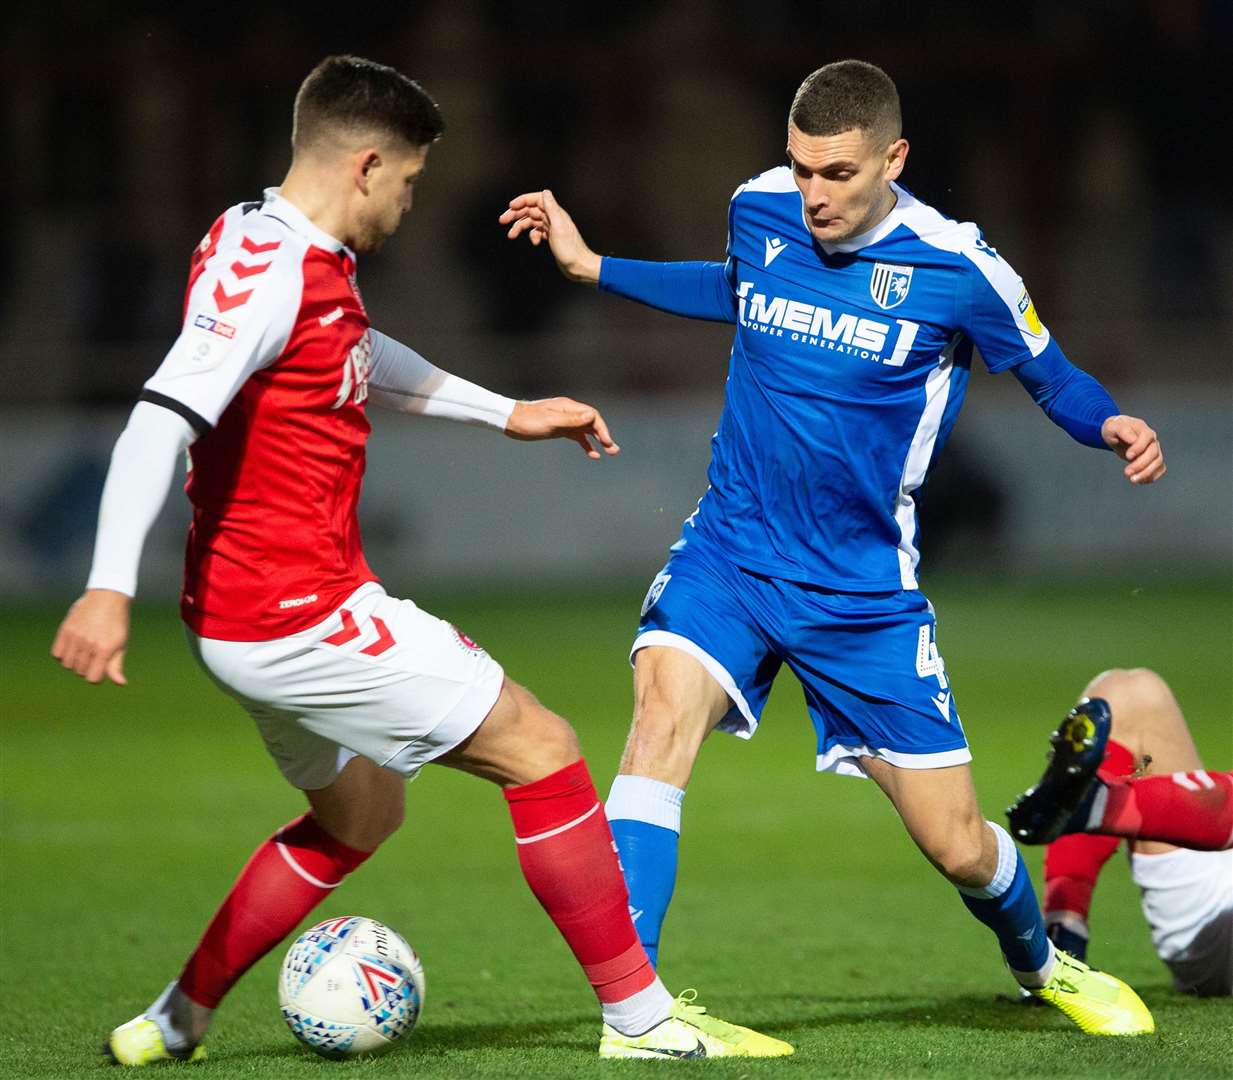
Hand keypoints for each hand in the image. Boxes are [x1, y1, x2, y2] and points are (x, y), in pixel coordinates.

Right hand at [51, 589, 130, 684]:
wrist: (107, 597)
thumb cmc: (116, 623)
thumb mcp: (120, 644)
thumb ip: (116, 665)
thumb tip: (121, 683)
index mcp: (105, 649)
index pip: (93, 678)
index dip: (96, 677)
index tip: (100, 669)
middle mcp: (88, 644)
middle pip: (80, 671)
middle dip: (87, 668)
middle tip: (94, 657)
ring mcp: (75, 637)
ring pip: (67, 664)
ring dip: (74, 662)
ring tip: (83, 652)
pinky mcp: (65, 630)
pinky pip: (57, 653)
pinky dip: (63, 655)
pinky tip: (72, 648)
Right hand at [499, 190, 601, 284]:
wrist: (579, 266)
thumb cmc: (571, 250)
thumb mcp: (559, 227)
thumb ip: (552, 208)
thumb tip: (546, 192)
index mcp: (555, 212)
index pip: (536, 199)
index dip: (522, 201)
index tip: (510, 206)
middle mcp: (553, 218)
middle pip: (530, 210)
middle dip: (516, 214)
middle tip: (503, 220)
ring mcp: (551, 228)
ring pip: (531, 222)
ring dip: (520, 227)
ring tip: (511, 235)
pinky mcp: (551, 237)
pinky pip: (537, 232)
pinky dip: (532, 236)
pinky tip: (534, 243)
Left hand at [505, 397, 619, 458]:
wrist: (509, 421)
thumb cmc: (528, 420)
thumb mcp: (550, 422)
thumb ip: (572, 420)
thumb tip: (592, 416)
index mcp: (568, 407)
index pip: (592, 416)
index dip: (601, 429)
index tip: (606, 442)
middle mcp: (569, 412)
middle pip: (592, 423)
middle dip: (604, 436)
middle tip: (614, 450)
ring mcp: (564, 421)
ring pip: (586, 431)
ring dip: (598, 441)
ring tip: (609, 452)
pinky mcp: (559, 429)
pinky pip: (577, 436)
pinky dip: (586, 444)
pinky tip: (592, 454)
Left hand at [1101, 414, 1164, 484]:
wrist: (1117, 434)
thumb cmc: (1115, 429)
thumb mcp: (1113, 427)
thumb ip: (1123, 431)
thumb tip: (1133, 440)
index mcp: (1143, 430)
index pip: (1147, 438)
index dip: (1139, 448)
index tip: (1128, 456)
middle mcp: (1152, 440)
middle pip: (1154, 453)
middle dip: (1141, 464)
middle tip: (1126, 472)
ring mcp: (1154, 450)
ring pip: (1158, 462)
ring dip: (1146, 473)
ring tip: (1132, 480)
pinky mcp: (1153, 460)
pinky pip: (1158, 469)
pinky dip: (1151, 476)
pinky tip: (1139, 481)